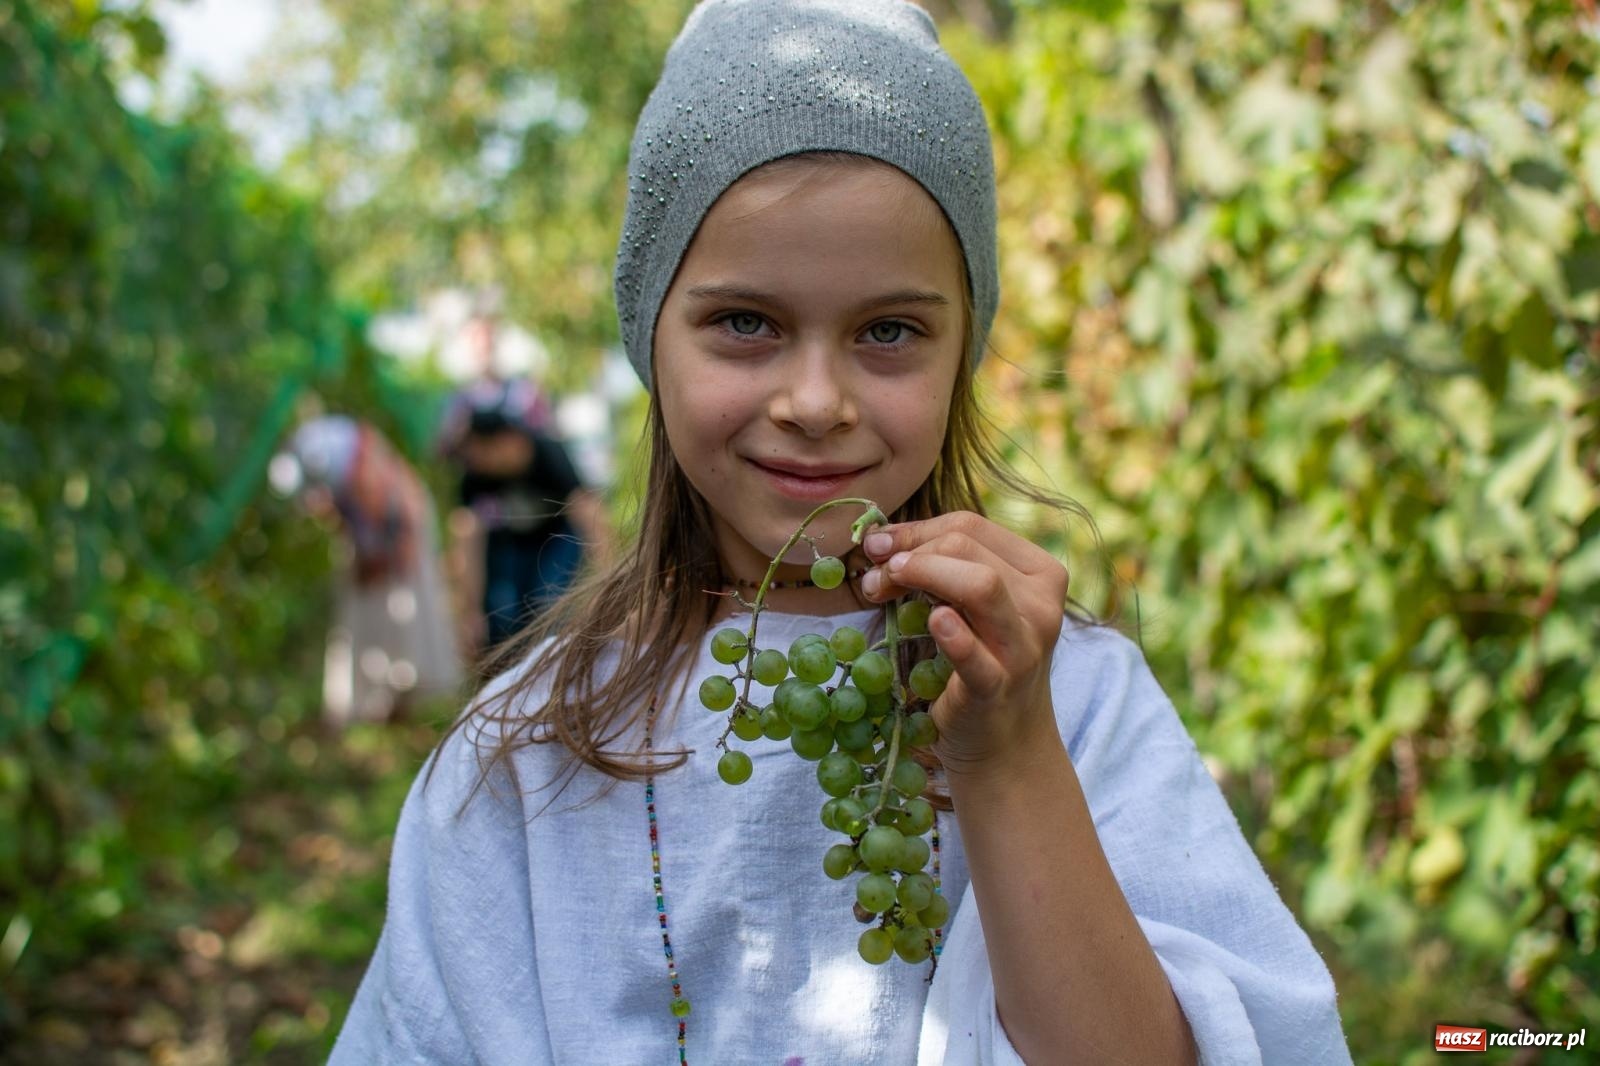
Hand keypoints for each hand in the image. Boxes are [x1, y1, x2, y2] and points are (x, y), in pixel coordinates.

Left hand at [860, 511, 1068, 776]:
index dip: (914, 529)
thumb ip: (941, 568)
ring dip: (921, 574)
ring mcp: (1024, 647)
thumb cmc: (981, 662)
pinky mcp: (999, 687)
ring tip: (883, 587)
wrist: (1005, 744)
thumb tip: (879, 539)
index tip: (876, 546)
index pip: (970, 526)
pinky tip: (933, 622)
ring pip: (980, 584)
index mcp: (1039, 573)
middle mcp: (1041, 604)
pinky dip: (953, 635)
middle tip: (873, 576)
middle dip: (908, 552)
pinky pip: (976, 656)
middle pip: (967, 546)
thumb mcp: (971, 608)